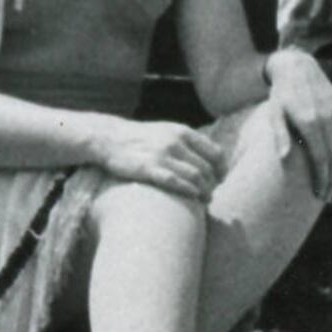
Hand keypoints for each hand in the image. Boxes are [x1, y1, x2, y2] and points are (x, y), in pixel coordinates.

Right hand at [94, 119, 232, 205]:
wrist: (109, 138)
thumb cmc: (141, 138)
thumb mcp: (167, 131)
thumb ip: (187, 142)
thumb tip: (210, 159)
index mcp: (183, 132)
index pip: (215, 153)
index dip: (221, 169)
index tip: (220, 180)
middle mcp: (176, 142)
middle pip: (206, 168)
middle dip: (213, 184)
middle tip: (212, 195)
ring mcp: (162, 155)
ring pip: (195, 176)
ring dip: (204, 191)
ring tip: (205, 201)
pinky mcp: (148, 168)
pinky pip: (175, 182)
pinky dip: (188, 190)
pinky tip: (193, 197)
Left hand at [265, 49, 331, 199]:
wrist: (297, 67)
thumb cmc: (281, 95)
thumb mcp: (274, 114)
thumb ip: (280, 136)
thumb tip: (284, 159)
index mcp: (309, 122)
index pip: (321, 158)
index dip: (322, 178)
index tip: (319, 194)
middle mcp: (327, 117)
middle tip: (327, 196)